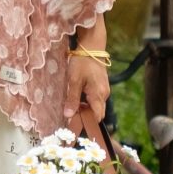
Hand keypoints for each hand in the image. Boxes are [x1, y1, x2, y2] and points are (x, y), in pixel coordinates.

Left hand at [65, 18, 111, 132]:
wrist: (91, 47)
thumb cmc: (82, 63)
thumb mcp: (74, 80)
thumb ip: (72, 99)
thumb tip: (68, 116)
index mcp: (98, 95)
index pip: (96, 117)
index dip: (87, 123)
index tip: (74, 126)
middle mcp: (104, 95)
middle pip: (97, 113)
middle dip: (85, 117)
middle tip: (71, 117)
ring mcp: (104, 90)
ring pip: (96, 106)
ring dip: (86, 109)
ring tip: (72, 108)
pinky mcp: (101, 86)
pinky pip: (96, 99)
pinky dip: (87, 102)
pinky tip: (78, 99)